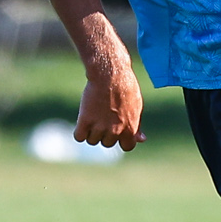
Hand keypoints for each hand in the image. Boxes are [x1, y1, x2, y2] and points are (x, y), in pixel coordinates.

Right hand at [73, 22, 144, 149]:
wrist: (109, 74)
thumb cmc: (125, 88)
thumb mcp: (136, 107)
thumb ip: (137, 126)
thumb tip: (142, 139)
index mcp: (130, 128)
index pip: (127, 147)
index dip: (122, 139)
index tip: (118, 129)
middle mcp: (115, 130)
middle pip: (107, 143)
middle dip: (105, 133)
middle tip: (104, 116)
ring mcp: (100, 126)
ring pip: (92, 141)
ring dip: (92, 131)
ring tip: (94, 115)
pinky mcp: (85, 120)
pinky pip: (79, 137)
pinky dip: (80, 131)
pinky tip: (83, 120)